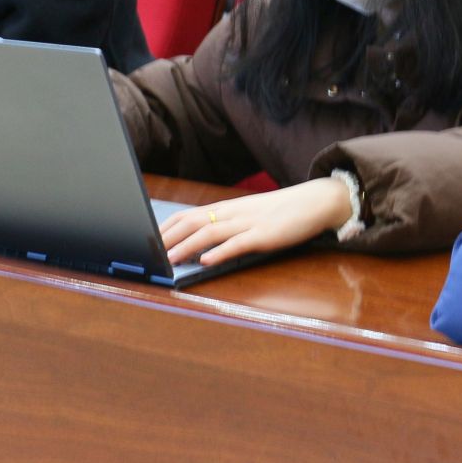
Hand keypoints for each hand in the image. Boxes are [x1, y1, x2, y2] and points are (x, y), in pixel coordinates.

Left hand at [159, 178, 350, 266]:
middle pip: (194, 222)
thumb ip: (226, 226)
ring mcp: (249, 223)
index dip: (166, 227)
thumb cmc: (280, 212)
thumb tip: (199, 243)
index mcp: (227, 208)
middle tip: (148, 253)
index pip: (188, 215)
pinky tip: (206, 261)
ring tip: (169, 260)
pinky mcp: (265, 235)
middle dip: (169, 238)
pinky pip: (239, 243)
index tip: (147, 240)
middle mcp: (233, 213)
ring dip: (187, 246)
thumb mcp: (248, 215)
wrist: (314, 201)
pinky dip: (220, 252)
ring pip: (211, 232)